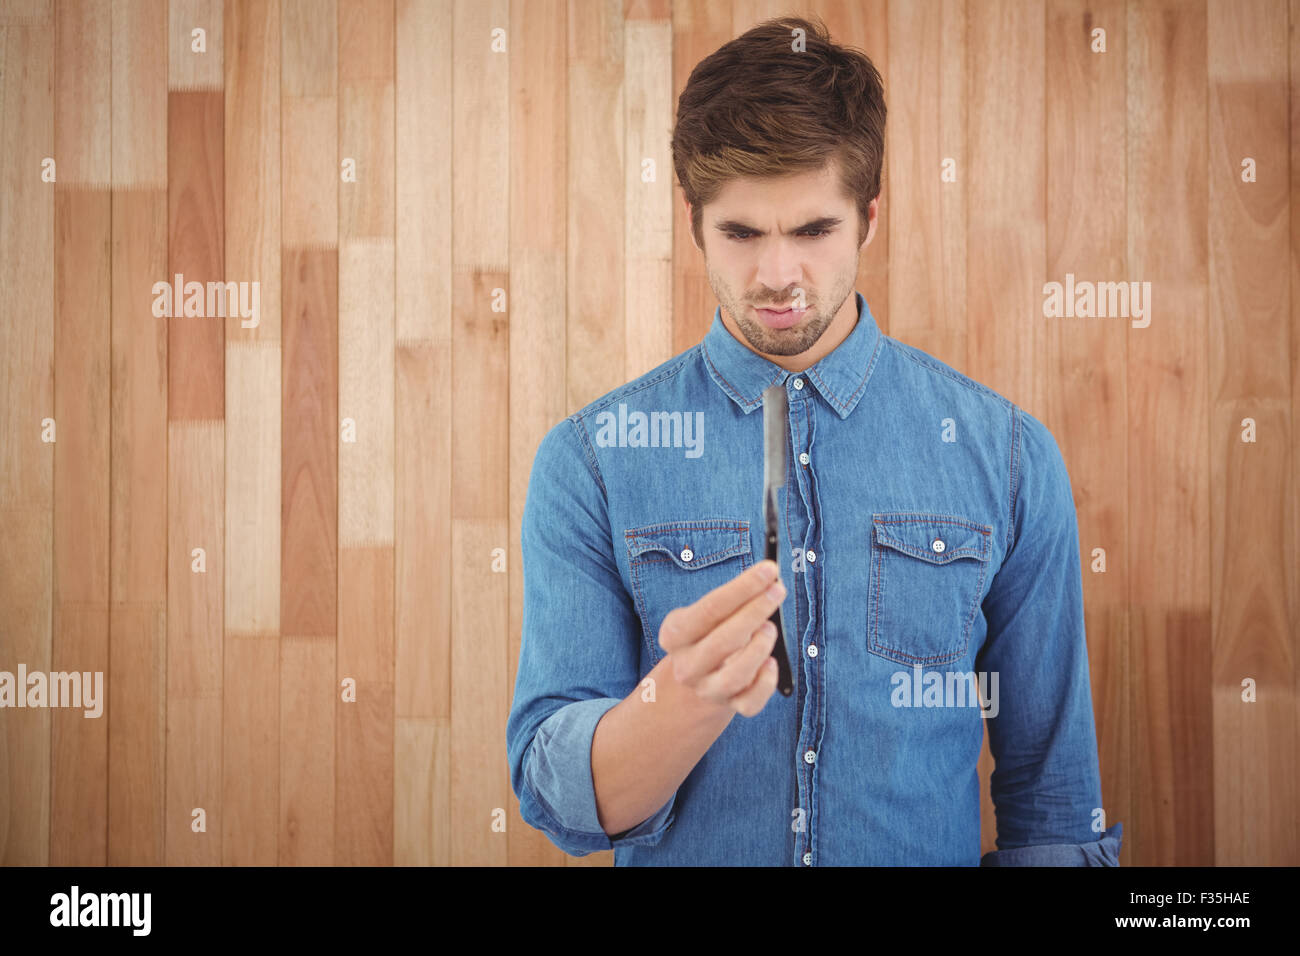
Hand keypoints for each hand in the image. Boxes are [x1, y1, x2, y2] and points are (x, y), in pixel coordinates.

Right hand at [657, 559, 785, 716]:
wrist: (699, 675)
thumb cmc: (712, 631)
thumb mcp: (709, 612)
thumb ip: (735, 597)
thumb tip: (770, 578)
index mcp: (675, 634)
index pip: (710, 609)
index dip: (742, 588)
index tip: (768, 570)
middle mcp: (687, 665)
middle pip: (722, 641)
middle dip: (755, 612)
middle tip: (777, 590)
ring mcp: (707, 689)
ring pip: (735, 676)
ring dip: (759, 647)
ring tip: (770, 628)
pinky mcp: (729, 706)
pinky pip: (750, 703)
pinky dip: (766, 682)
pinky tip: (772, 662)